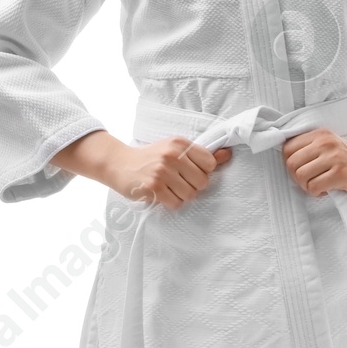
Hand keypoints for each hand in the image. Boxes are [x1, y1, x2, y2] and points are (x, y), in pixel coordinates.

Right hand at [52, 129, 231, 208]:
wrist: (118, 164)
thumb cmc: (151, 158)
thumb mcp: (175, 149)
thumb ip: (202, 154)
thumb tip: (228, 154)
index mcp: (180, 143)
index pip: (210, 164)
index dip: (203, 172)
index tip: (189, 172)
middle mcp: (172, 155)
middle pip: (202, 182)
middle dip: (192, 186)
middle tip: (177, 182)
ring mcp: (162, 171)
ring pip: (190, 195)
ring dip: (181, 196)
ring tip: (168, 188)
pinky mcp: (153, 187)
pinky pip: (176, 204)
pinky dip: (171, 203)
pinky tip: (161, 194)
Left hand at [281, 131, 346, 200]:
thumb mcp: (332, 147)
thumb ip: (312, 149)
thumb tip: (286, 162)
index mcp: (321, 134)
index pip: (287, 148)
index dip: (291, 164)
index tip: (304, 171)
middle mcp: (326, 142)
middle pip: (291, 163)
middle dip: (297, 178)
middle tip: (311, 182)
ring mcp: (334, 157)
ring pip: (300, 176)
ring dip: (307, 187)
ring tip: (320, 187)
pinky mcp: (340, 174)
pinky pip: (313, 187)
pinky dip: (317, 194)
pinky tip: (328, 191)